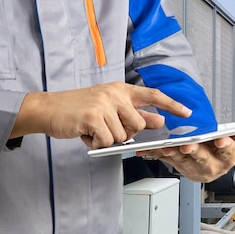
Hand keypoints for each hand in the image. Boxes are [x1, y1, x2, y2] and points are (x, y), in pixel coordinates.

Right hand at [11, 82, 190, 148]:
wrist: (47, 109)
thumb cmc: (78, 109)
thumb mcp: (109, 106)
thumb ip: (134, 112)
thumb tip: (159, 121)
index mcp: (120, 89)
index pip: (153, 95)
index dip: (172, 104)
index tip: (187, 112)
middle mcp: (114, 93)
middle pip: (140, 124)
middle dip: (127, 133)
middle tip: (107, 129)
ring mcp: (104, 104)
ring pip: (123, 135)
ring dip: (108, 140)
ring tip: (93, 130)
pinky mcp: (93, 117)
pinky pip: (107, 141)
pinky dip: (97, 144)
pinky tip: (86, 134)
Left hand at [136, 124, 234, 181]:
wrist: (208, 164)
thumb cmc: (227, 150)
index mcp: (228, 158)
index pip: (228, 152)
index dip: (225, 147)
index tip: (221, 141)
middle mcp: (211, 166)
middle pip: (203, 158)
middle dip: (196, 152)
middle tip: (189, 145)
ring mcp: (192, 167)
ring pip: (182, 160)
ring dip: (173, 153)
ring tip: (167, 145)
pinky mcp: (177, 165)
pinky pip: (165, 160)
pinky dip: (156, 154)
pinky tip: (150, 148)